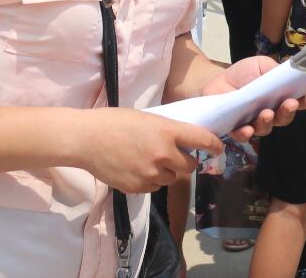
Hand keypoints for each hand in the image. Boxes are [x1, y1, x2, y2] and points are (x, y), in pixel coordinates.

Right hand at [72, 108, 222, 193]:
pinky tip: (136, 168)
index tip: (218, 148)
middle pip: (189, 165)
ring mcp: (151, 173)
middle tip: (173, 154)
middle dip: (185, 161)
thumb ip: (165, 130)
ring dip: (166, 172)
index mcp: (166, 131)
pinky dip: (151, 180)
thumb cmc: (114, 122)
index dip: (214, 145)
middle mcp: (163, 154)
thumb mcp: (146, 118)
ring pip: (171, 178)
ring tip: (147, 160)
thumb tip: (181, 140)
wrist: (86, 140)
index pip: (201, 139)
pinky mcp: (138, 187)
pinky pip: (154, 187)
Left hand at [199, 56, 299, 141]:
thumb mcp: (262, 65)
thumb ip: (276, 71)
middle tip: (289, 105)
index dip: (301, 102)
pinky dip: (245, 133)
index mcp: (278, 99)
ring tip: (267, 114)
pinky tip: (247, 129)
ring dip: (267, 122)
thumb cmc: (244, 73)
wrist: (217, 79)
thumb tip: (291, 74)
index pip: (293, 103)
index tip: (303, 98)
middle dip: (287, 112)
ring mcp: (253, 123)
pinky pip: (242, 135)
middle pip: (282, 119)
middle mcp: (269, 114)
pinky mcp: (235, 128)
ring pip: (264, 128)